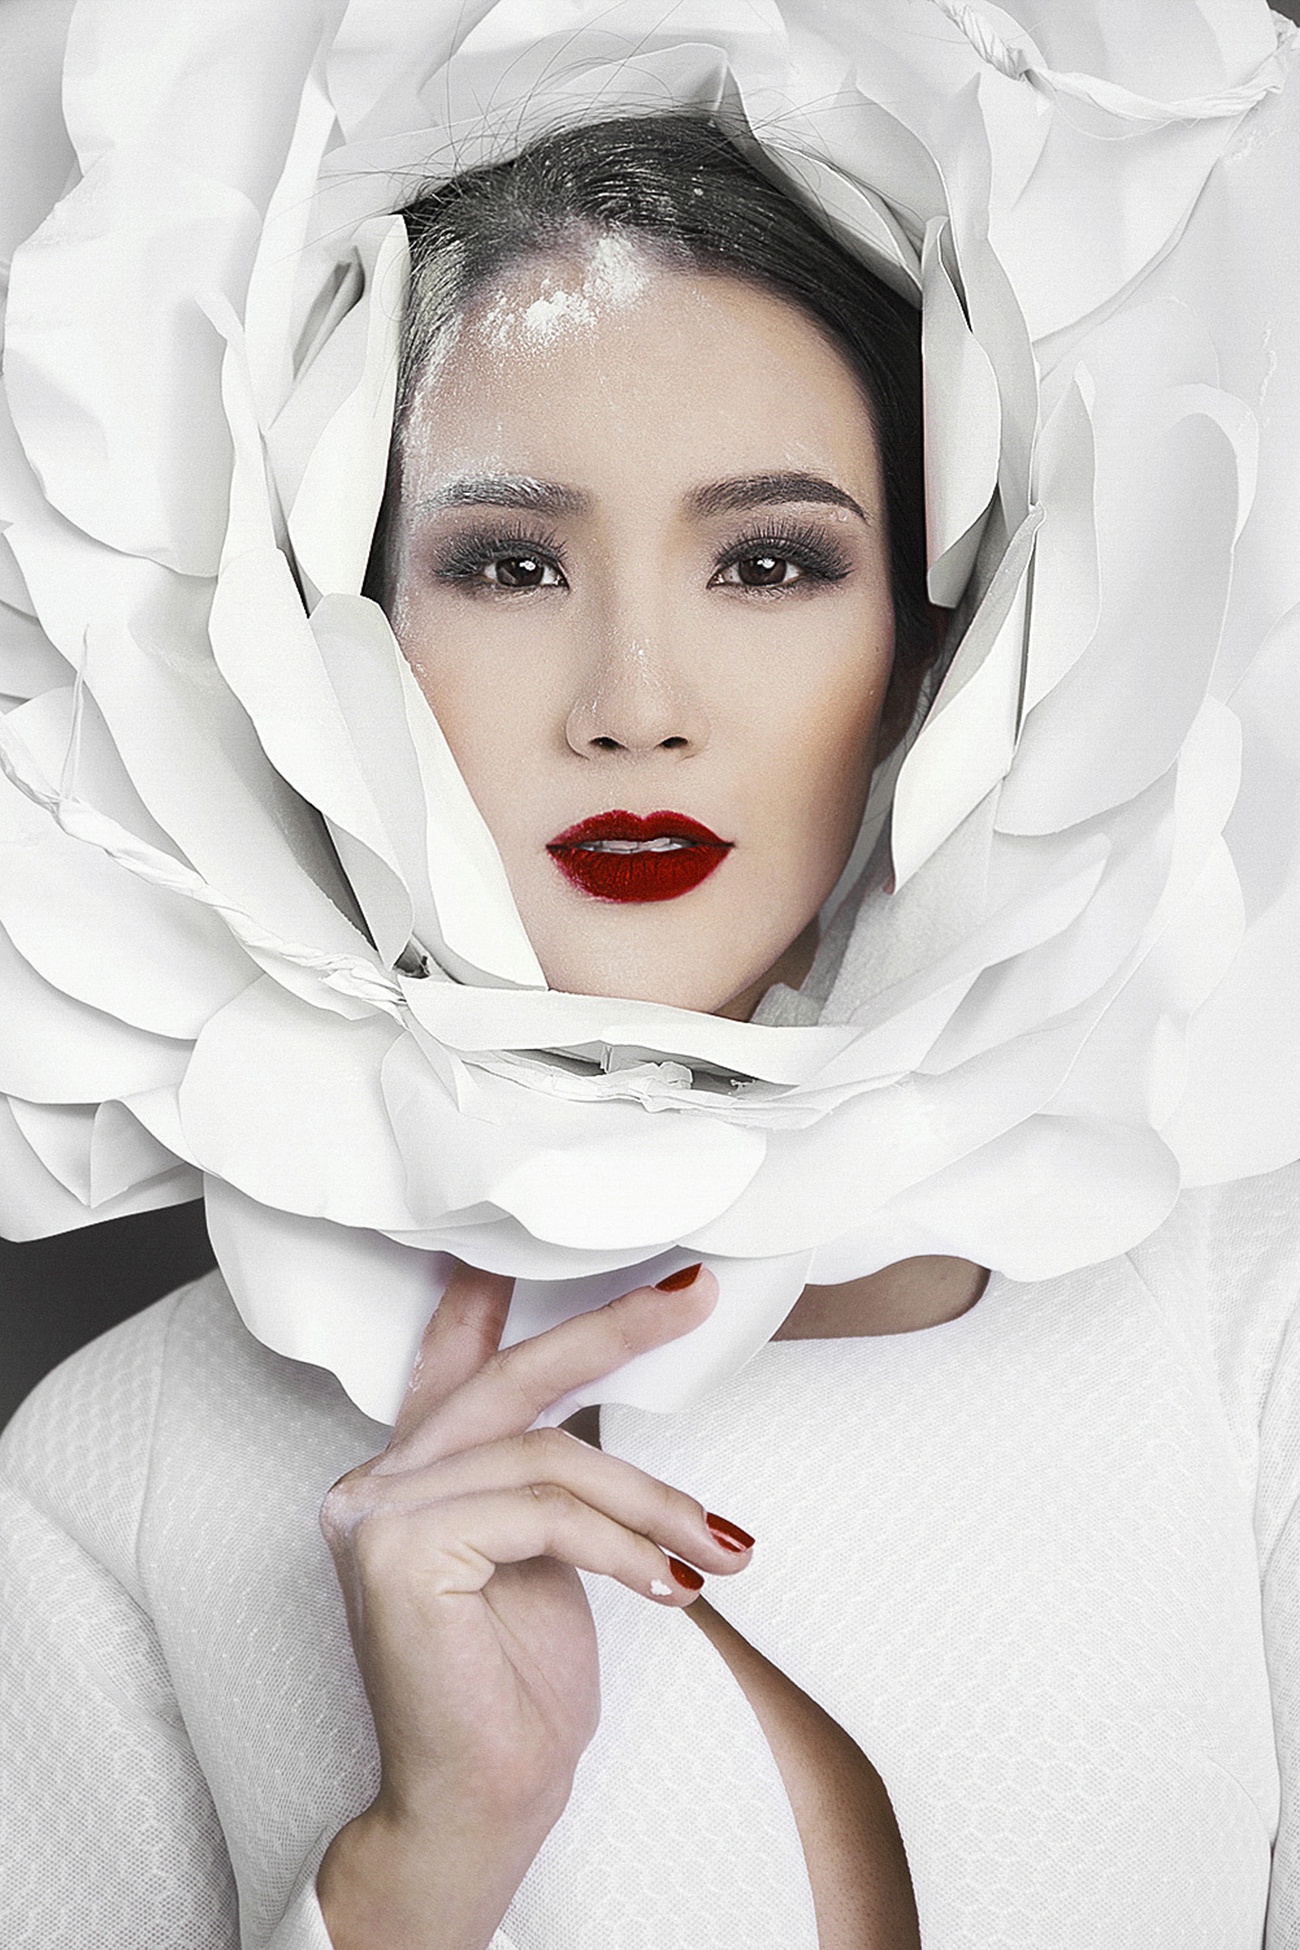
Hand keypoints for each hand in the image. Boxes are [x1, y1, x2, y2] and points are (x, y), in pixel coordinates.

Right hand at [316, 1259, 754, 1949]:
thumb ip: (545, 1476)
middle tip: (695, 1295)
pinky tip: (667, 1585)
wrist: (479, 1808)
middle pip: (512, 1377)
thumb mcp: (545, 1553)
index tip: (557, 1238)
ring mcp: (377, 1511)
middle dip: (612, 1330)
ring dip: (651, 1502)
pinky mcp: (403, 1550)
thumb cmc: (514, 1690)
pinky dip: (623, 1545)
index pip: (459, 1356)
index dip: (508, 1288)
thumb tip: (607, 1408)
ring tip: (715, 1548)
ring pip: (548, 1454)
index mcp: (410, 1473)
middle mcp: (378, 1480)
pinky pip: (545, 1511)